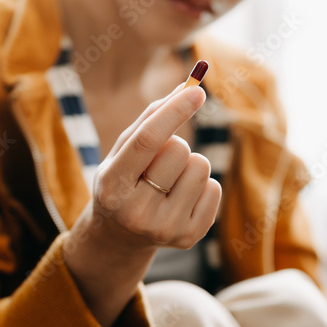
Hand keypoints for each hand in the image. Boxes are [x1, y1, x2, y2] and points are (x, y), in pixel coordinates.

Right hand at [87, 82, 221, 252]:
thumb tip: (187, 89)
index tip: (196, 91)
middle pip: (179, 150)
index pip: (147, 140)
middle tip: (160, 163)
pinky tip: (180, 199)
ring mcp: (165, 229)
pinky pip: (214, 188)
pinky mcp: (189, 237)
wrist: (121, 237)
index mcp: (112, 186)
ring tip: (170, 182)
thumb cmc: (123, 182)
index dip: (173, 112)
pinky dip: (201, 186)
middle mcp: (136, 212)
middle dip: (175, 145)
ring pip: (201, 167)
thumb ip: (149, 120)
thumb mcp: (122, 152)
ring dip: (189, 166)